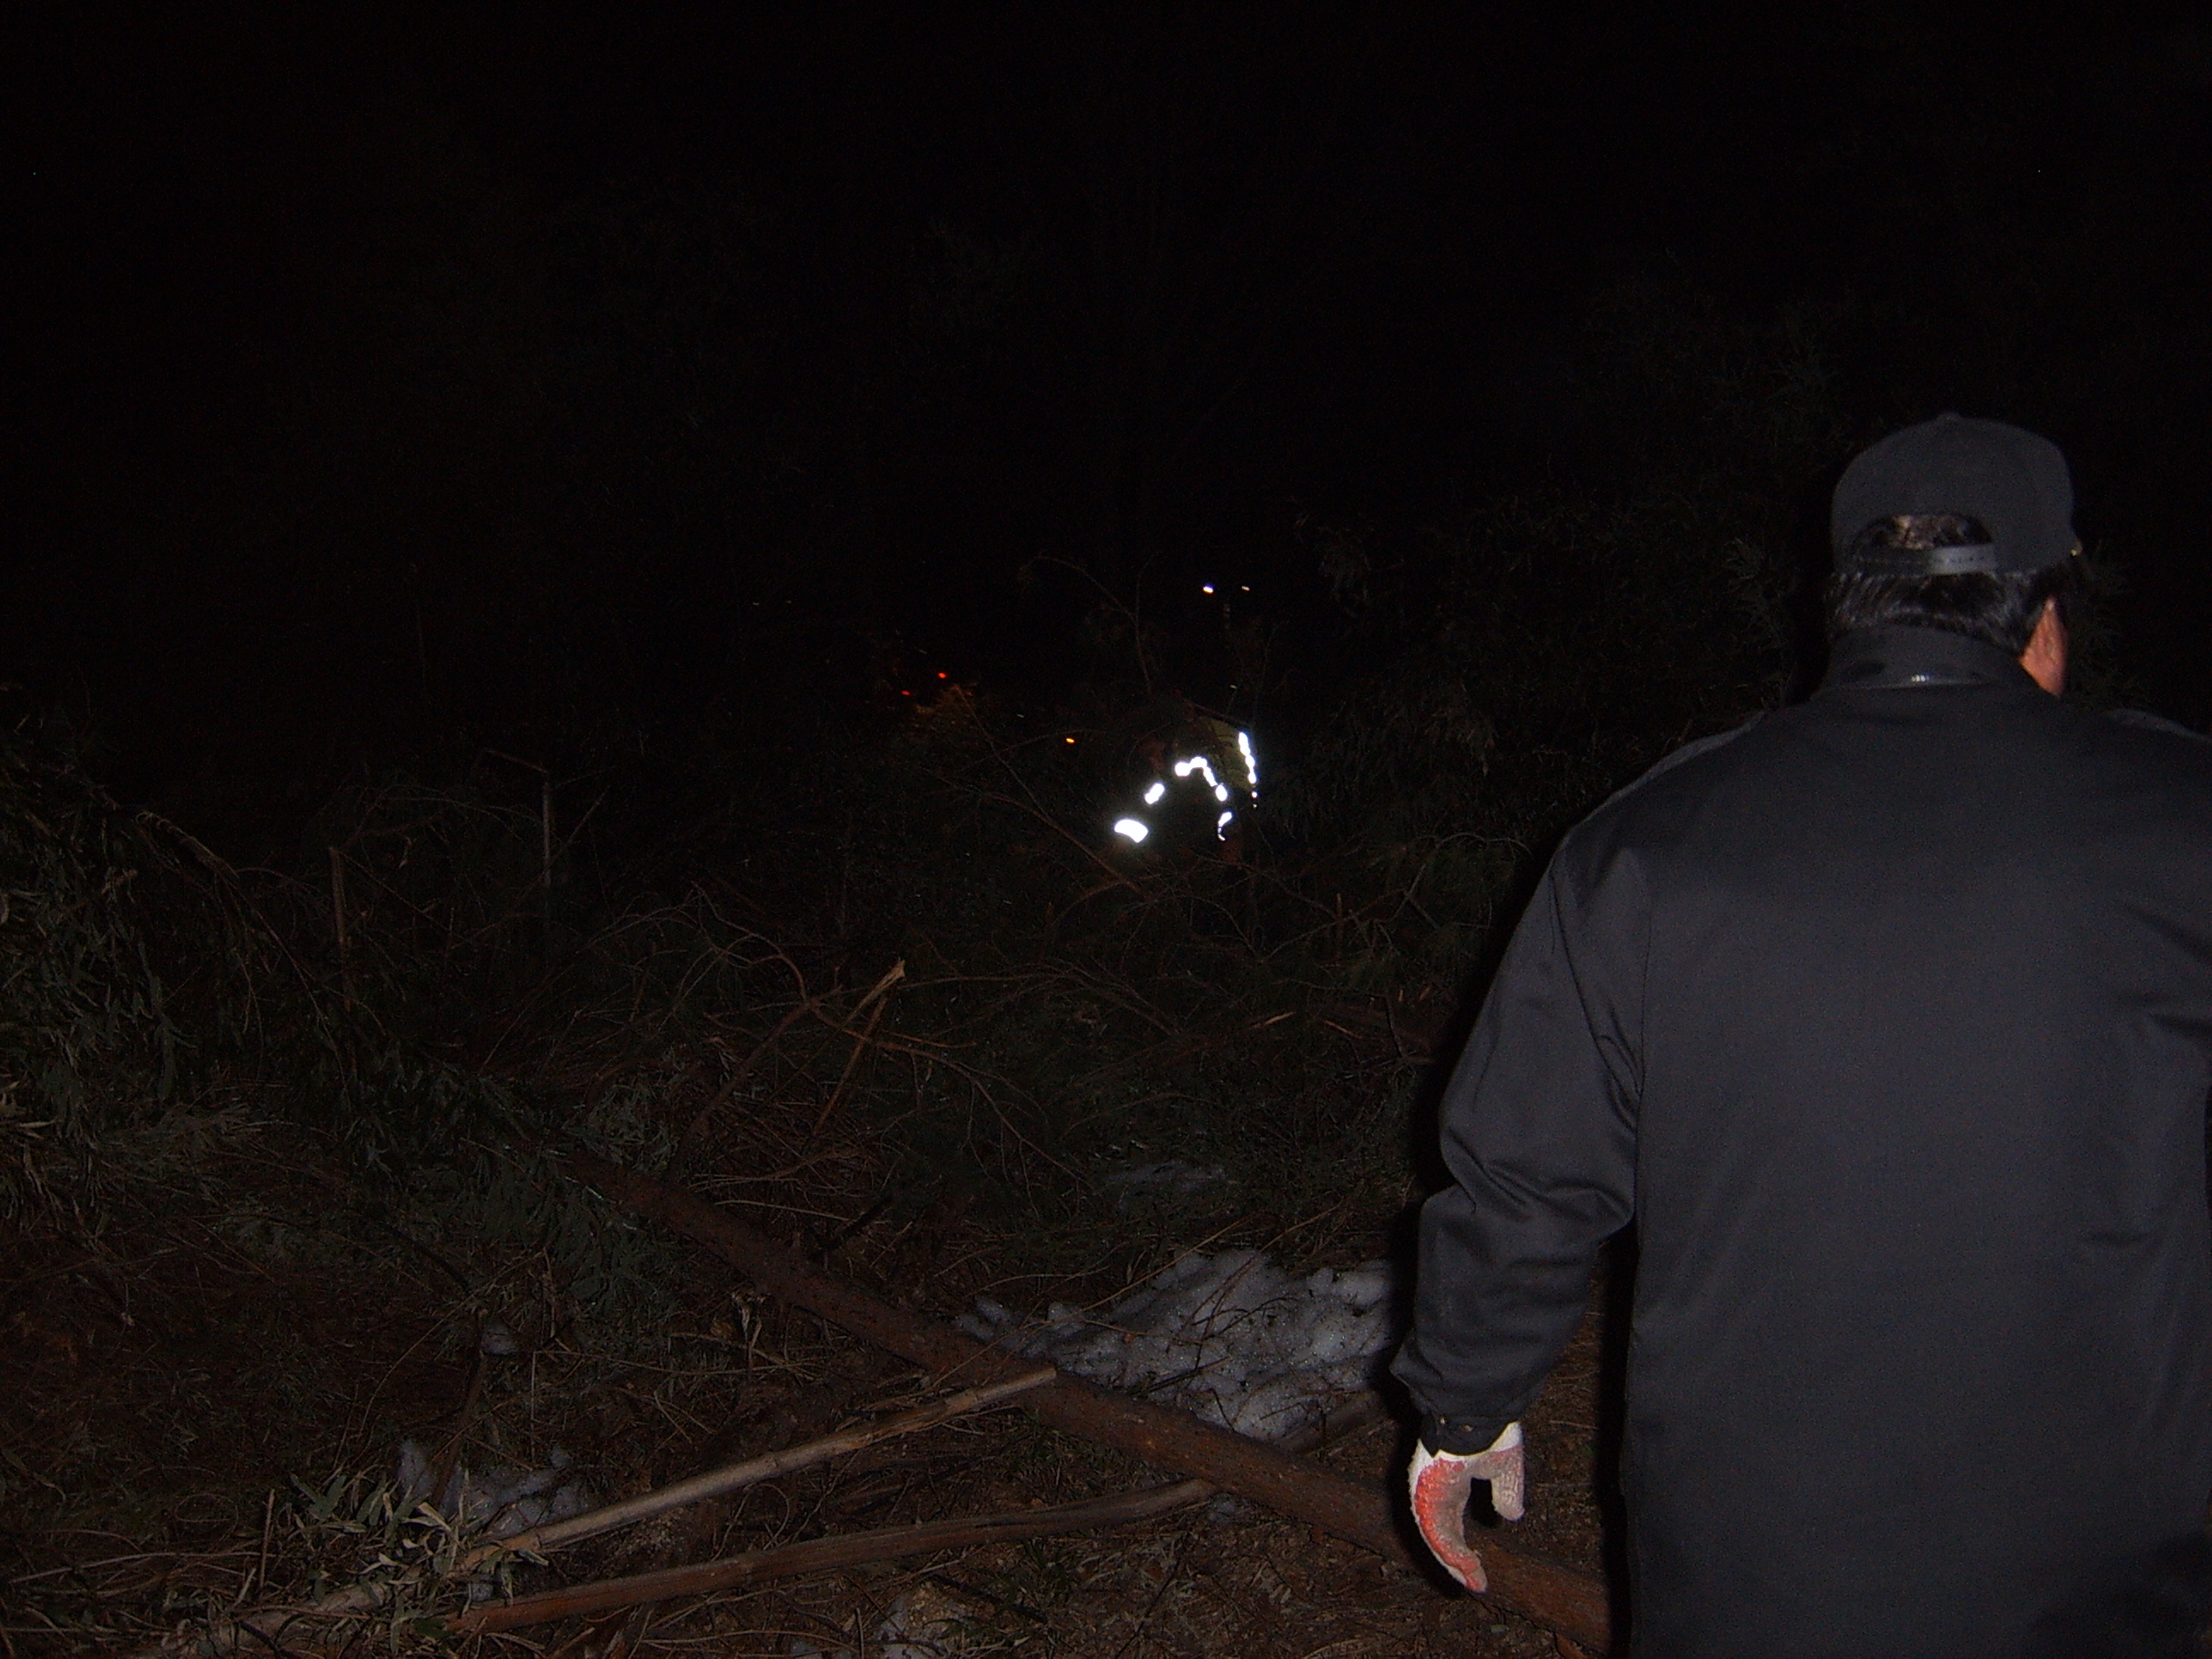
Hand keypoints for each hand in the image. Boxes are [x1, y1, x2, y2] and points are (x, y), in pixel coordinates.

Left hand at [1407, 1422, 1523, 1591]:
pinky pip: (1433, 1532)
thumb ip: (1507, 1492)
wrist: (1476, 1413)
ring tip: (1472, 1581)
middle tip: (1474, 1582)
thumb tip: (1511, 1515)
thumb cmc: (1489, 1431)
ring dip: (1452, 1562)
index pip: (1451, 1523)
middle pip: (1440, 1534)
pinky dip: (1449, 1552)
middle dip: (1456, 1561)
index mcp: (1450, 1481)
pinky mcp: (1424, 1494)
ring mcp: (1426, 1491)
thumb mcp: (1505, 1468)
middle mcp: (1434, 1489)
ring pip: (1434, 1537)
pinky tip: (1465, 1567)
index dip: (1463, 1547)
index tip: (1478, 1569)